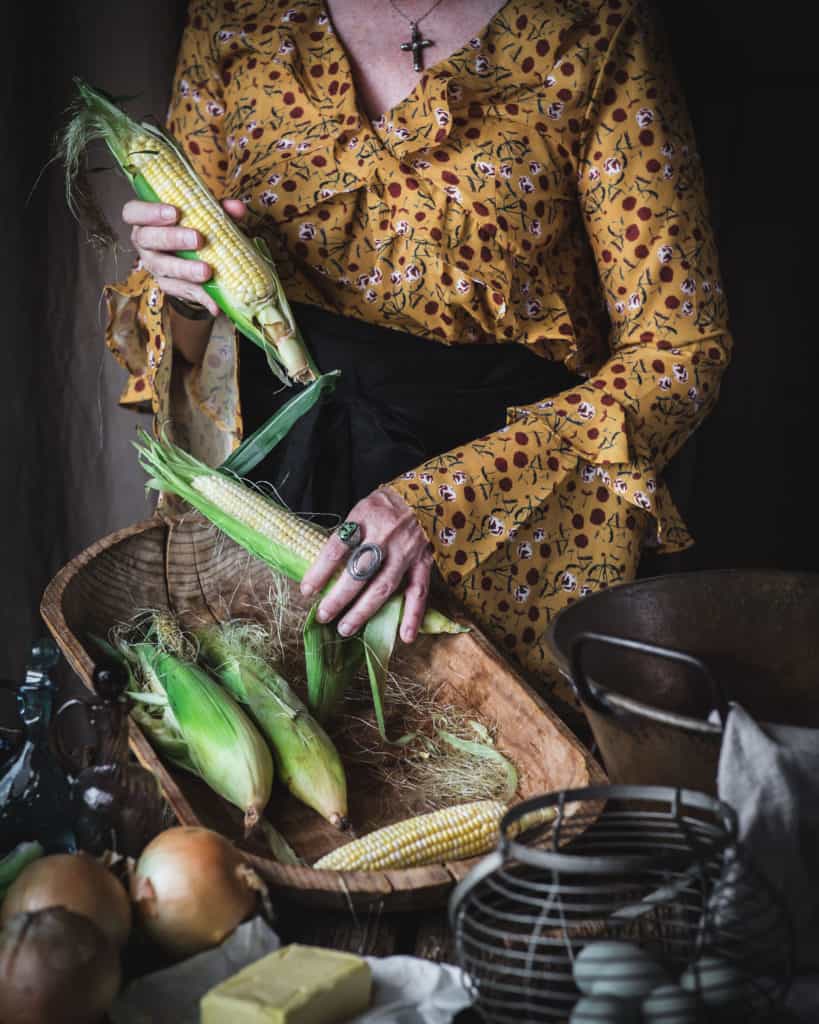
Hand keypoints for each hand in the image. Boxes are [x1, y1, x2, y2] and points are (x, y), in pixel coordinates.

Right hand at [122, 197, 246, 316]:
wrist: (194, 255)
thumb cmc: (193, 225)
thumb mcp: (205, 213)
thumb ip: (218, 209)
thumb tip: (237, 208)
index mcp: (146, 219)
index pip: (133, 212)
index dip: (149, 212)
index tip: (174, 212)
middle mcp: (145, 243)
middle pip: (148, 239)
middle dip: (172, 238)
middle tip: (198, 239)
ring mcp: (155, 266)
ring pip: (163, 268)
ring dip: (185, 270)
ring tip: (206, 271)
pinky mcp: (169, 286)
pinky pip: (182, 292)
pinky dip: (201, 297)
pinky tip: (215, 302)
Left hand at [300, 487, 432, 643]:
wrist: (425, 494)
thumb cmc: (385, 505)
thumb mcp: (361, 509)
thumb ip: (347, 535)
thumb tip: (324, 569)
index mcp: (365, 517)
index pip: (338, 547)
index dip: (320, 571)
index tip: (307, 590)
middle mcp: (385, 535)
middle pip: (359, 572)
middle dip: (339, 597)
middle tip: (323, 616)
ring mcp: (406, 551)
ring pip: (383, 586)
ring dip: (364, 611)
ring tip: (345, 628)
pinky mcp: (423, 562)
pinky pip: (418, 591)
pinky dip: (412, 615)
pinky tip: (404, 636)